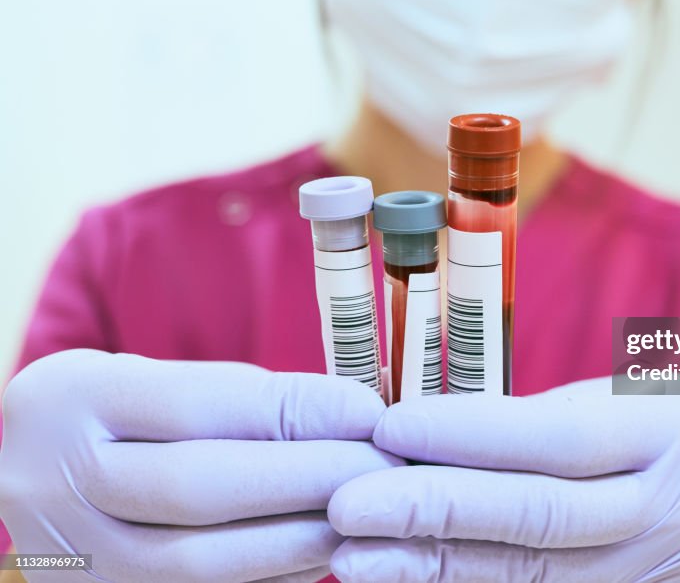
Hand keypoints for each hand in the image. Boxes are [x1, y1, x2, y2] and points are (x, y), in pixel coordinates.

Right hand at [0, 350, 400, 581]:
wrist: (32, 474)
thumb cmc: (117, 415)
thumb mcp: (154, 378)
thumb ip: (240, 397)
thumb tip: (352, 416)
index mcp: (73, 401)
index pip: (198, 406)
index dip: (294, 411)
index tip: (366, 411)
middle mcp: (57, 484)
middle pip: (200, 487)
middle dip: (309, 477)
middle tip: (383, 466)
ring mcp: (74, 558)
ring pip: (200, 564)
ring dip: (300, 539)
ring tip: (366, 514)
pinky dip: (274, 578)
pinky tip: (323, 553)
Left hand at [328, 379, 679, 581]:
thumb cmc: (668, 434)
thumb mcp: (630, 401)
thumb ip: (544, 421)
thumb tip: (427, 440)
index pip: (563, 438)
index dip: (470, 434)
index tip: (390, 428)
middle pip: (545, 518)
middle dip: (437, 511)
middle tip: (348, 505)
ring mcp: (669, 576)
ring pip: (538, 578)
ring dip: (439, 569)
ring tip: (359, 558)